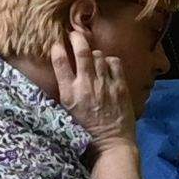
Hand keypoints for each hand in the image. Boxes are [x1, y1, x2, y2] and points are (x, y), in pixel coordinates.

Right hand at [42, 19, 137, 146]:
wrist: (111, 144)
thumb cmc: (85, 132)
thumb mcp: (67, 112)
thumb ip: (66, 91)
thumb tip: (63, 73)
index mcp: (70, 93)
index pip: (60, 62)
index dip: (58, 48)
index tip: (57, 44)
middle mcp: (87, 85)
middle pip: (82, 51)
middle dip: (77, 38)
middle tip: (74, 34)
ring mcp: (105, 85)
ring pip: (99, 55)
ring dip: (94, 54)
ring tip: (92, 57)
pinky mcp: (120, 86)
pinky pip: (115, 63)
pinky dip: (110, 61)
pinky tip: (108, 66)